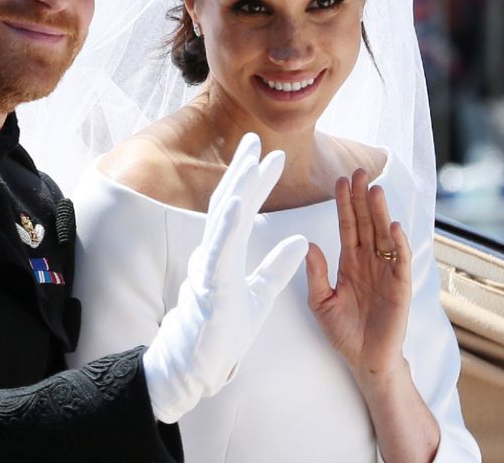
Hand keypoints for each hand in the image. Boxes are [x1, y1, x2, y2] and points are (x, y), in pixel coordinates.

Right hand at [142, 133, 307, 422]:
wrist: (201, 365)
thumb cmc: (224, 332)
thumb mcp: (260, 295)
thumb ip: (278, 267)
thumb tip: (302, 241)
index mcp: (226, 254)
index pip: (242, 210)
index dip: (255, 182)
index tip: (271, 156)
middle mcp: (214, 254)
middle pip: (228, 204)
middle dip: (242, 171)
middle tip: (254, 139)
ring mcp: (209, 267)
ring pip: (222, 220)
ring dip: (237, 188)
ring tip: (250, 160)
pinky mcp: (211, 285)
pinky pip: (220, 250)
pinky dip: (228, 224)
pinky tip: (238, 202)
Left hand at [305, 169, 411, 378]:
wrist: (365, 360)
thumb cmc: (343, 332)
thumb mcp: (321, 301)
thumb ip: (315, 274)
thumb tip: (308, 244)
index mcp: (349, 262)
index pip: (347, 226)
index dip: (344, 204)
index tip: (339, 181)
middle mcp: (369, 262)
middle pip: (366, 223)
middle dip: (362, 198)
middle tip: (359, 171)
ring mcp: (386, 272)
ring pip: (383, 235)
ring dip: (380, 213)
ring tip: (375, 190)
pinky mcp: (400, 287)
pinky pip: (400, 260)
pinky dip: (398, 243)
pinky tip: (393, 226)